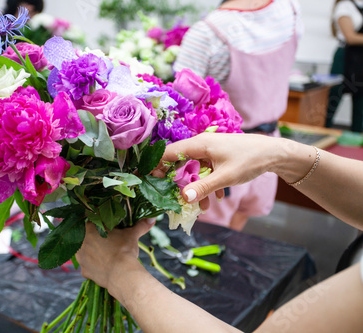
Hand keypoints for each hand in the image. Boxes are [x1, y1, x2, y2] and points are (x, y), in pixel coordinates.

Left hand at [76, 218, 155, 289]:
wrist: (122, 274)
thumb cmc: (124, 250)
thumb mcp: (132, 235)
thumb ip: (140, 225)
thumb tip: (152, 217)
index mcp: (89, 228)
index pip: (91, 223)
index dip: (99, 225)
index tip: (107, 229)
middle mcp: (81, 242)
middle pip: (86, 237)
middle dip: (95, 239)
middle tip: (107, 242)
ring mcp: (81, 258)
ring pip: (85, 252)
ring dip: (93, 252)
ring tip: (106, 254)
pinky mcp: (84, 271)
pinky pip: (88, 267)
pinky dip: (94, 267)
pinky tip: (103, 266)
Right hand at [154, 133, 279, 205]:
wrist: (273, 153)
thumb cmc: (249, 161)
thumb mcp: (225, 177)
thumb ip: (203, 187)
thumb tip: (183, 198)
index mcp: (199, 144)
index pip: (169, 152)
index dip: (158, 166)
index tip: (151, 181)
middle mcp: (201, 145)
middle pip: (179, 162)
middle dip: (178, 182)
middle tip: (174, 198)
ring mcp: (209, 150)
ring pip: (194, 169)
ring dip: (196, 187)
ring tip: (203, 207)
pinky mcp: (217, 156)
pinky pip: (205, 170)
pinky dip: (207, 184)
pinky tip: (216, 198)